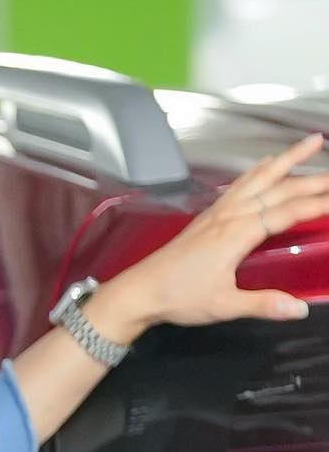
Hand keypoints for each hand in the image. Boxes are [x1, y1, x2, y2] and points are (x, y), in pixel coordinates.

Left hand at [101, 130, 328, 334]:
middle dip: (311, 178)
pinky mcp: (208, 216)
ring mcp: (217, 212)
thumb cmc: (179, 298)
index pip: (286, 212)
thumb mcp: (224, 306)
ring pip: (257, 178)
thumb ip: (263, 304)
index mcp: (237, 234)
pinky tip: (266, 164)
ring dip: (286, 160)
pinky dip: (259, 170)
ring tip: (310, 143)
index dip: (316, 204)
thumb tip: (300, 308)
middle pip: (277, 189)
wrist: (140, 291)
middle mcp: (229, 216)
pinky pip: (239, 184)